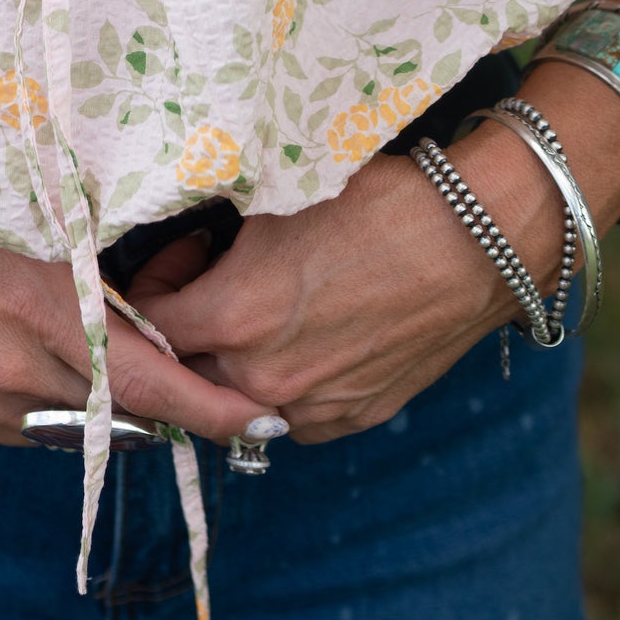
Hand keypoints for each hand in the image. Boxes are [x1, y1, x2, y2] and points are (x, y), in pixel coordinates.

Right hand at [0, 138, 276, 448]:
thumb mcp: (20, 220)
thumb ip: (80, 267)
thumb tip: (135, 292)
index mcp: (36, 314)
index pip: (146, 380)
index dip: (207, 408)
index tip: (261, 422)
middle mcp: (11, 375)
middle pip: (115, 415)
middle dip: (161, 407)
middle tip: (206, 390)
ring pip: (70, 423)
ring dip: (102, 404)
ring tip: (121, 369)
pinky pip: (22, 425)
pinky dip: (48, 402)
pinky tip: (43, 366)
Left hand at [129, 150, 511, 445]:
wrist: (473, 239)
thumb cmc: (375, 205)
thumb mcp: (274, 201)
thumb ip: (215, 242)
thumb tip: (184, 247)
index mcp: (234, 319)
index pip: (147, 329)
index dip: (149, 290)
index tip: (181, 258)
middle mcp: (265, 379)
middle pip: (187, 368)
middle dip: (186, 327)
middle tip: (211, 277)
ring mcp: (312, 408)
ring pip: (238, 396)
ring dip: (233, 358)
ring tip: (261, 306)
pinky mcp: (353, 418)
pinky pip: (291, 412)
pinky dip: (283, 380)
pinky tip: (306, 332)